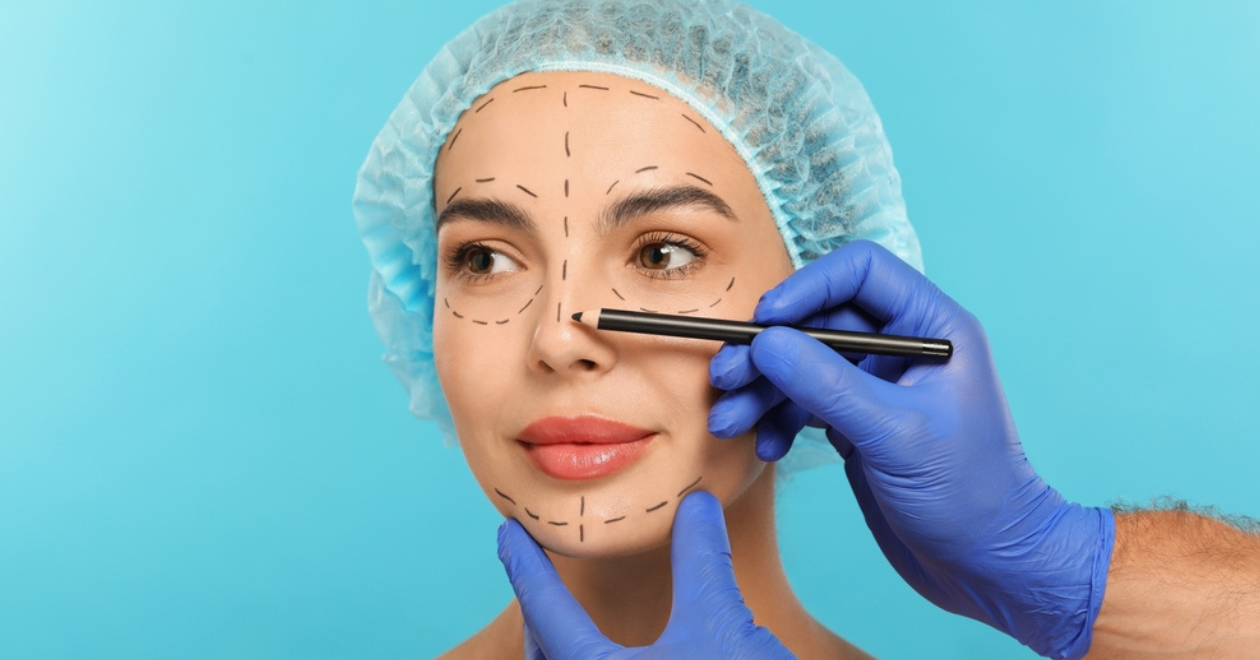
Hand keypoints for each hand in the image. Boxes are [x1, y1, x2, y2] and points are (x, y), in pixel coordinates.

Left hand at [496, 491, 796, 659]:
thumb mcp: (722, 625)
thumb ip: (701, 560)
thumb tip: (697, 504)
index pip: (545, 610)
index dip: (525, 565)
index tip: (507, 532)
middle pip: (542, 654)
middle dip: (536, 612)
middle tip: (532, 573)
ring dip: (557, 649)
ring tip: (562, 620)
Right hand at [706, 241, 1114, 659]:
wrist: (986, 564)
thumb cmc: (969, 494)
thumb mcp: (894, 433)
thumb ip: (828, 384)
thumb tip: (766, 343)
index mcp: (932, 327)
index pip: (861, 273)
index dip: (808, 287)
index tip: (765, 321)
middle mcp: (903, 347)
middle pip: (819, 320)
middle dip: (769, 348)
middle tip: (727, 376)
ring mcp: (877, 385)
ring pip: (803, 363)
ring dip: (761, 389)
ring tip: (729, 420)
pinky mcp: (857, 422)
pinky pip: (803, 402)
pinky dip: (777, 419)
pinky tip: (765, 446)